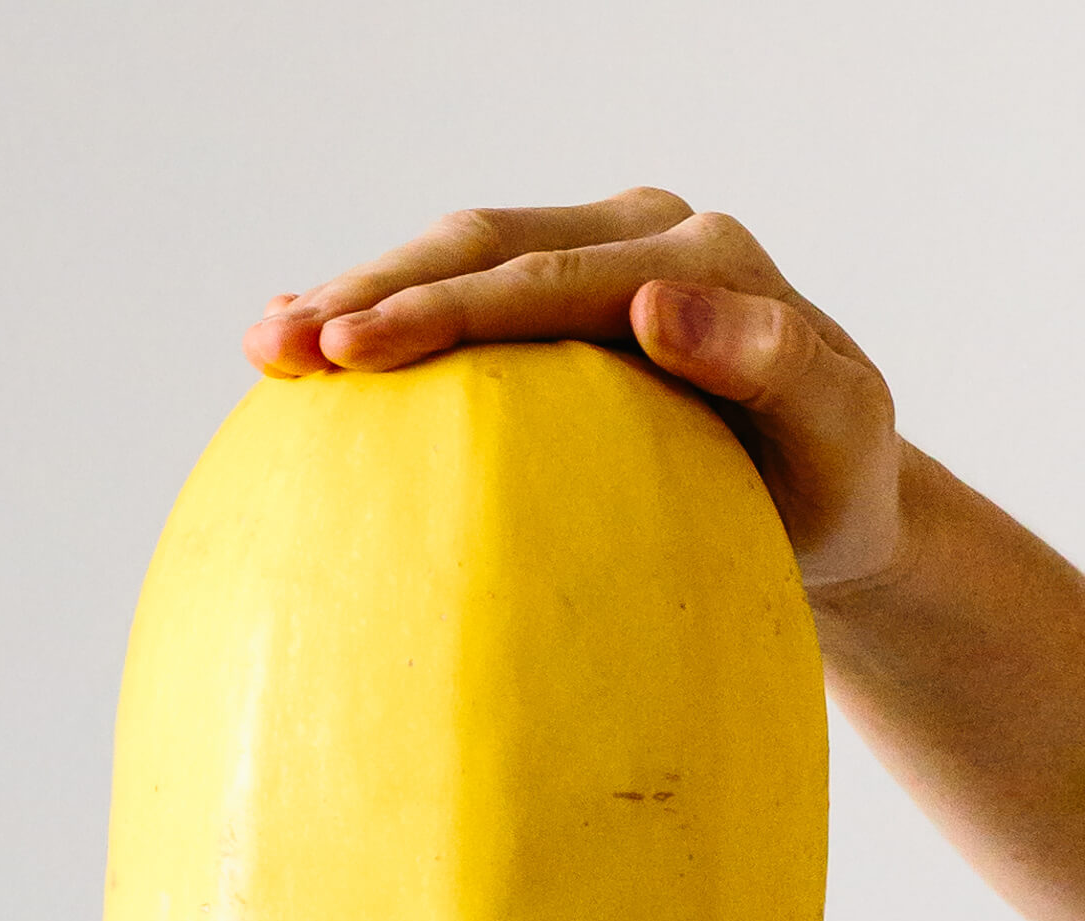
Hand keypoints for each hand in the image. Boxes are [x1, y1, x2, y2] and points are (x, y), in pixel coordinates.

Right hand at [242, 187, 909, 591]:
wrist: (830, 493)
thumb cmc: (831, 486)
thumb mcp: (841, 434)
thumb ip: (777, 364)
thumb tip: (656, 308)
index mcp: (698, 259)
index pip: (547, 277)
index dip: (442, 307)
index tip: (351, 349)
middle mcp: (642, 239)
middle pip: (485, 246)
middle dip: (372, 289)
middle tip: (279, 344)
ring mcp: (598, 264)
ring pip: (460, 261)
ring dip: (360, 296)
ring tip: (267, 343)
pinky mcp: (567, 307)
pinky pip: (468, 300)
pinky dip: (390, 317)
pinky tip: (308, 342)